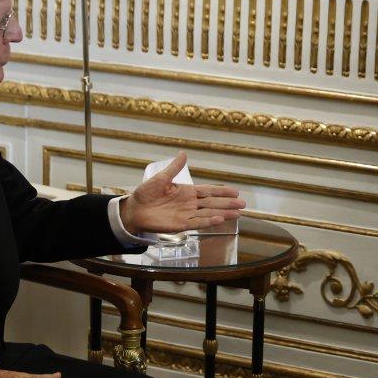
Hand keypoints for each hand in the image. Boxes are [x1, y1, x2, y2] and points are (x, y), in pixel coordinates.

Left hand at [121, 152, 245, 233]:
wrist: (134, 209)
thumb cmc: (146, 194)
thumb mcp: (161, 178)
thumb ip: (174, 168)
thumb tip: (183, 153)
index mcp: (187, 192)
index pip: (208, 191)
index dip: (221, 191)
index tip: (235, 191)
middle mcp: (190, 204)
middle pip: (213, 203)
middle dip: (228, 204)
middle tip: (243, 204)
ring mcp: (186, 214)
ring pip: (209, 214)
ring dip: (223, 213)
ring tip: (237, 214)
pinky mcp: (180, 225)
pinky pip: (197, 223)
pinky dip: (208, 222)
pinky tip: (219, 219)